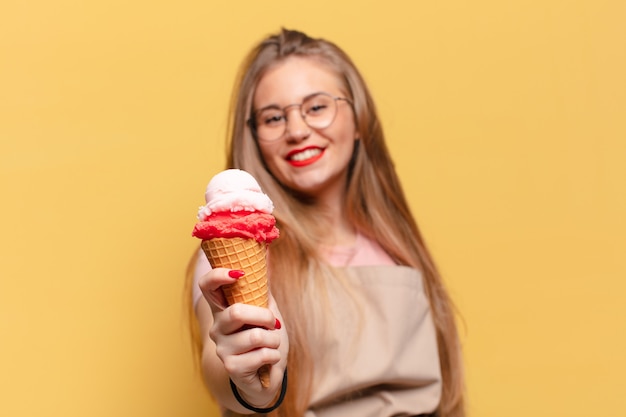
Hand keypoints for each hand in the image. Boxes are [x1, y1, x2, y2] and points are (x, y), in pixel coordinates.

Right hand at [198, 268, 288, 405]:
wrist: (269, 373)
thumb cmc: (266, 338)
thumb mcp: (266, 309)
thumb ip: (261, 287)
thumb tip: (265, 252)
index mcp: (223, 309)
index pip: (207, 286)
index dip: (218, 276)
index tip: (238, 273)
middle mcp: (217, 328)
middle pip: (237, 312)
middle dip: (265, 317)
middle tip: (273, 324)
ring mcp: (222, 348)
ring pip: (256, 335)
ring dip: (274, 339)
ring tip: (271, 345)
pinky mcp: (232, 367)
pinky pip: (262, 354)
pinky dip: (274, 355)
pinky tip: (269, 359)